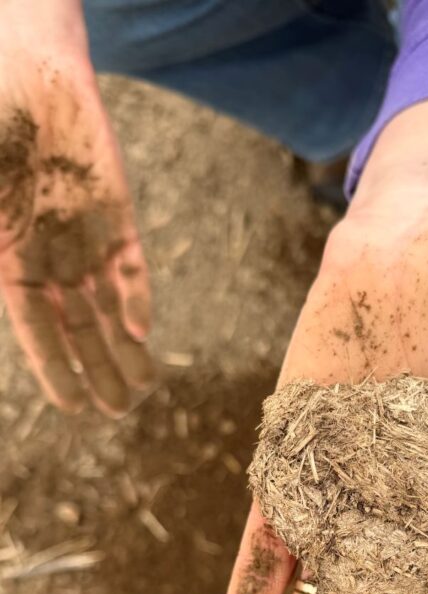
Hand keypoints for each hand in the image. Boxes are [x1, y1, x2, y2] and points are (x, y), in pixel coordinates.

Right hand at [0, 5, 153, 415]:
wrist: (27, 77)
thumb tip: (7, 290)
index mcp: (13, 265)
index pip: (37, 332)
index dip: (56, 370)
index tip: (77, 408)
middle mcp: (52, 262)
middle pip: (81, 330)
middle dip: (101, 370)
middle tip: (121, 411)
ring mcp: (86, 243)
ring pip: (111, 308)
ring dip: (127, 349)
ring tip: (144, 389)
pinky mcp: (118, 219)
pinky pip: (130, 268)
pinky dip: (137, 297)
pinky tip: (143, 331)